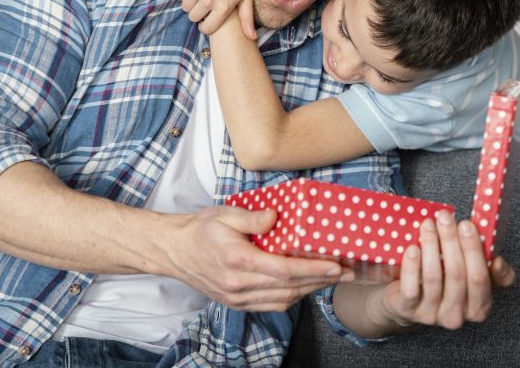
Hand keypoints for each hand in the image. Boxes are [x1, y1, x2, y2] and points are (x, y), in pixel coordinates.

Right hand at [164, 205, 352, 311]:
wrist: (173, 251)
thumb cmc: (199, 229)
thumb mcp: (225, 213)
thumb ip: (254, 217)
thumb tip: (278, 217)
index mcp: (238, 261)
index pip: (284, 270)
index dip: (313, 269)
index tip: (336, 266)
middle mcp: (239, 285)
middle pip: (289, 288)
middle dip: (321, 281)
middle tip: (346, 273)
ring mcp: (237, 298)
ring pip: (282, 300)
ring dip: (309, 291)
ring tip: (329, 279)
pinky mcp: (236, 303)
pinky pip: (270, 305)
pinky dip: (291, 297)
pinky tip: (303, 286)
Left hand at [369, 211, 514, 330]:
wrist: (407, 300)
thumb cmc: (445, 280)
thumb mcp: (470, 276)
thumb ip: (489, 268)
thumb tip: (497, 261)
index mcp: (478, 307)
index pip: (481, 278)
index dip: (474, 250)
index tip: (466, 224)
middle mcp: (457, 315)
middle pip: (456, 274)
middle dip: (450, 241)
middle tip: (445, 217)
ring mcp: (432, 315)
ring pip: (433, 277)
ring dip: (431, 245)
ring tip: (428, 225)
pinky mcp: (409, 310)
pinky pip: (411, 287)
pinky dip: (412, 265)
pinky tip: (413, 248)